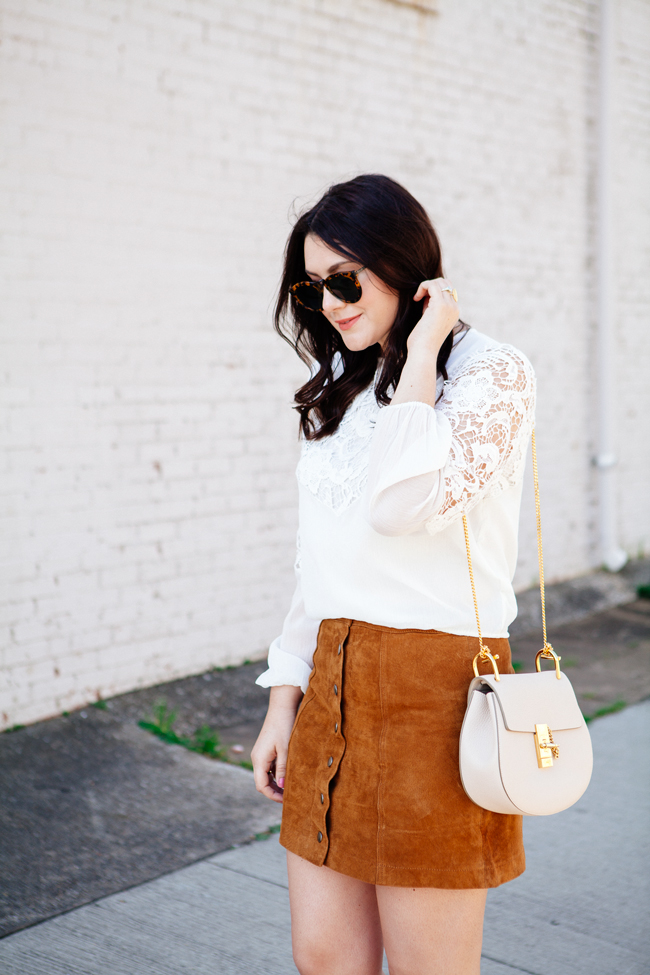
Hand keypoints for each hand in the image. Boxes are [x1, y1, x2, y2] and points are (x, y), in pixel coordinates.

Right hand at [251, 685, 302, 802]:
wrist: (282, 707)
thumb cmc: (284, 726)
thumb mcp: (285, 748)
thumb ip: (283, 768)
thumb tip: (282, 786)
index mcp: (259, 759)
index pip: (261, 786)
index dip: (272, 796)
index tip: (286, 801)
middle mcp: (257, 758)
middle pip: (263, 782)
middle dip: (274, 792)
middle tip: (290, 797)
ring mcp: (261, 754)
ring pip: (267, 775)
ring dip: (277, 783)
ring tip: (291, 788)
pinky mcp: (267, 750)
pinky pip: (270, 767)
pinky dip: (277, 774)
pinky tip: (289, 775)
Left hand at [408, 277, 459, 358]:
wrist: (423, 352)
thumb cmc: (422, 341)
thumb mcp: (429, 320)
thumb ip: (431, 307)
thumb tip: (426, 294)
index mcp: (454, 313)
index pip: (448, 290)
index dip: (434, 291)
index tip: (422, 301)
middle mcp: (455, 308)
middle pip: (446, 283)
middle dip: (431, 286)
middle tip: (419, 298)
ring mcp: (449, 306)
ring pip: (439, 282)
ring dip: (426, 286)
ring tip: (417, 298)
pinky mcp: (440, 305)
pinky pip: (432, 285)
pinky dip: (422, 287)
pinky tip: (416, 299)